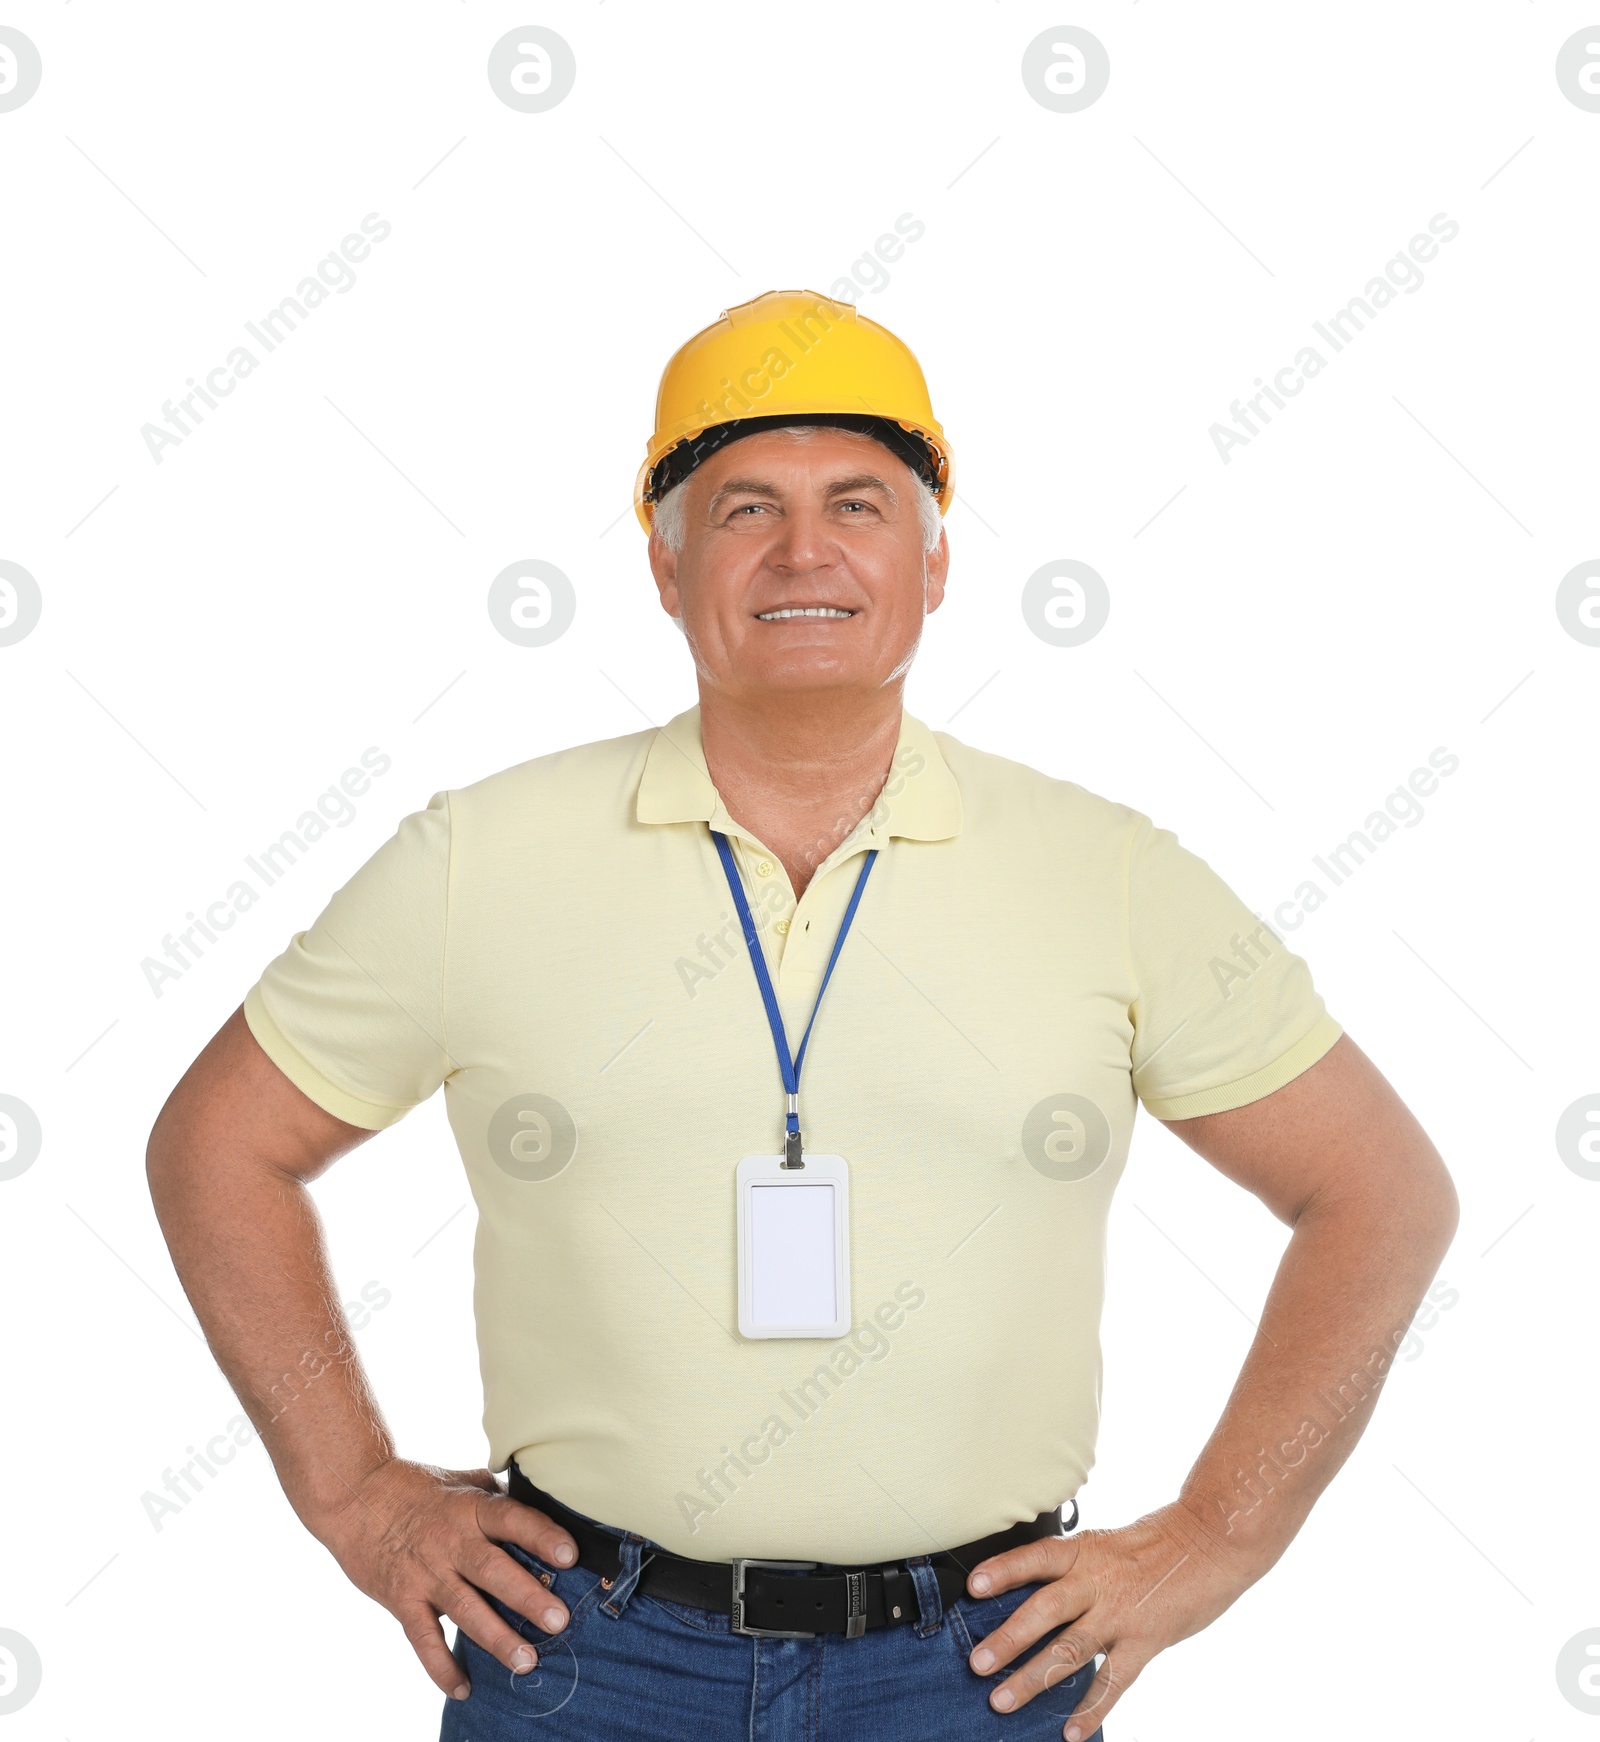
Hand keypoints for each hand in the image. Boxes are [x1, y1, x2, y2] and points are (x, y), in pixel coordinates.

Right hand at [315, 1458, 580, 1700]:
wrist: (355, 1496)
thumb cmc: (415, 1487)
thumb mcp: (459, 1480)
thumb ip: (495, 1494)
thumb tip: (539, 1498)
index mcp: (470, 1508)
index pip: (511, 1519)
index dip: (541, 1535)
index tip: (570, 1555)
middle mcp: (450, 1541)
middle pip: (493, 1570)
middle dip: (528, 1597)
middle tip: (559, 1621)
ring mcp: (425, 1573)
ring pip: (465, 1609)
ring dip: (497, 1637)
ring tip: (527, 1661)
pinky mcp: (402, 1599)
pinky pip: (423, 1639)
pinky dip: (441, 1666)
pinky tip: (463, 1687)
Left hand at [963, 1502, 1256, 1736]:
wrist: (1210, 1541)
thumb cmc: (1155, 1543)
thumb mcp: (1106, 1543)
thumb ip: (1075, 1568)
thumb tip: (1034, 1595)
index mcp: (1084, 1550)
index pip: (1035, 1557)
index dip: (1003, 1570)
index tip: (972, 1587)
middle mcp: (1096, 1580)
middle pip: (1044, 1609)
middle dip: (1008, 1638)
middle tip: (976, 1662)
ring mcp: (1121, 1613)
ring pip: (1070, 1649)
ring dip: (1034, 1677)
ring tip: (1002, 1701)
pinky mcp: (1146, 1640)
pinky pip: (1113, 1681)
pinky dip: (1091, 1709)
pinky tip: (1070, 1732)